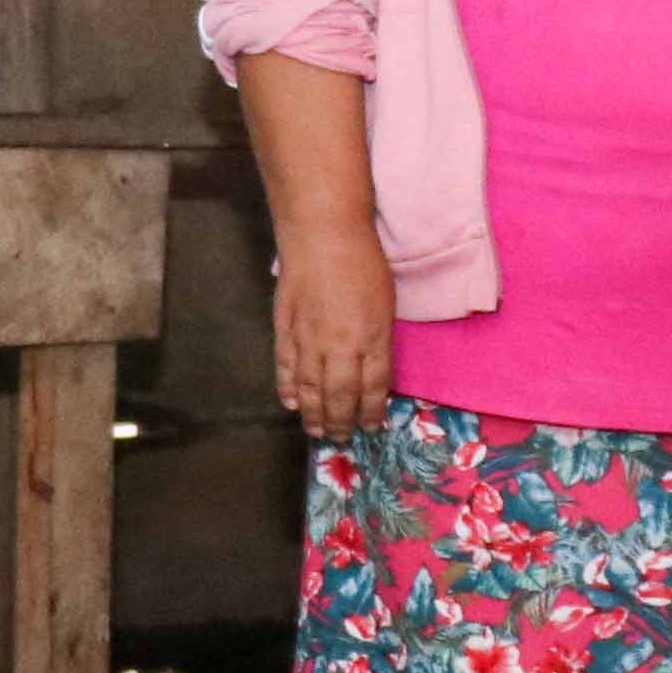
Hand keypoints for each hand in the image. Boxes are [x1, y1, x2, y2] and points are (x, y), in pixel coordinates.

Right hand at [275, 227, 395, 431]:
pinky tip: (291, 402)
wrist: (323, 234)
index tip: (371, 426)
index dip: (371, 412)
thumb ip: (378, 340)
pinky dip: (288, 388)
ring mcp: (309, 338)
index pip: (373, 387)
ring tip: (317, 431)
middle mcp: (341, 345)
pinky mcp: (285, 328)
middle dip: (342, 421)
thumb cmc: (363, 262)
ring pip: (310, 388)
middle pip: (340, 395)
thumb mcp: (385, 304)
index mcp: (372, 337)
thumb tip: (372, 373)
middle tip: (341, 438)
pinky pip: (286, 367)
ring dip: (314, 414)